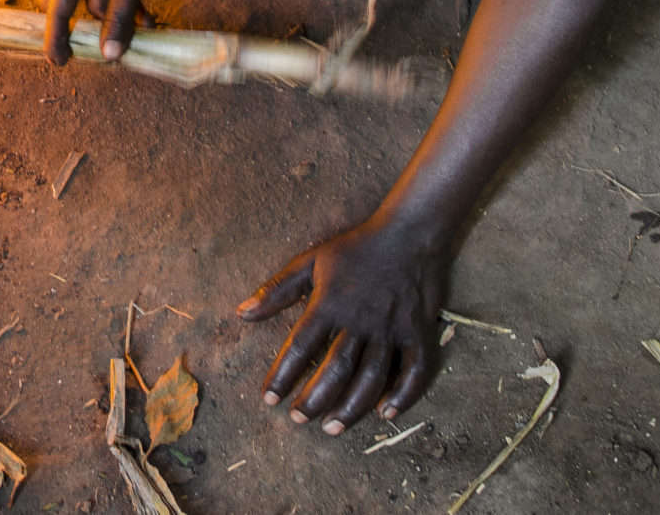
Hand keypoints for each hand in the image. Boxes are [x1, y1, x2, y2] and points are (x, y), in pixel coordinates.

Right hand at [36, 0, 181, 64]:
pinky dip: (125, 8)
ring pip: (94, 3)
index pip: (56, 10)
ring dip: (113, 18)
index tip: (58, 63)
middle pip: (64, 5)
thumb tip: (108, 55)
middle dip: (80, 26)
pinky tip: (146, 20)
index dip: (55, 38)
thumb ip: (118, 19)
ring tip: (138, 32)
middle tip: (92, 47)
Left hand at [238, 218, 447, 434]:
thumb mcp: (310, 261)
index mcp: (330, 302)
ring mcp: (392, 328)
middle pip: (335, 369)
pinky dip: (403, 395)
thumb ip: (276, 289)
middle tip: (298, 419)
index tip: (268, 399)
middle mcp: (360, 320)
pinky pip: (414, 370)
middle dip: (314, 399)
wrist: (410, 232)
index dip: (282, 375)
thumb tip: (241, 313)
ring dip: (351, 407)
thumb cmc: (355, 247)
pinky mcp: (419, 333)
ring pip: (371, 377)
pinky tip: (385, 414)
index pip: (300, 346)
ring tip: (331, 427)